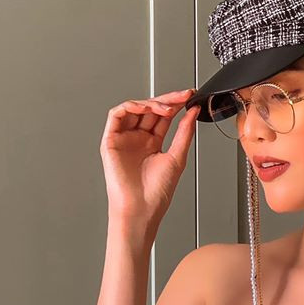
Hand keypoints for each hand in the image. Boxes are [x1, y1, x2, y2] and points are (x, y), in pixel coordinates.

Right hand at [100, 87, 199, 229]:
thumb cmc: (156, 192)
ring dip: (151, 103)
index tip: (190, 96)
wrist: (141, 208)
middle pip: (150, 110)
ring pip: (134, 109)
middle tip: (183, 96)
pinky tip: (145, 108)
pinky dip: (130, 107)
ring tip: (168, 107)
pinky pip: (117, 115)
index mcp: (152, 143)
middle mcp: (138, 138)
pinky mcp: (111, 140)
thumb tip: (192, 113)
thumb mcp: (177, 157)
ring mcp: (124, 138)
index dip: (176, 104)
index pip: (163, 117)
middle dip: (167, 100)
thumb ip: (184, 133)